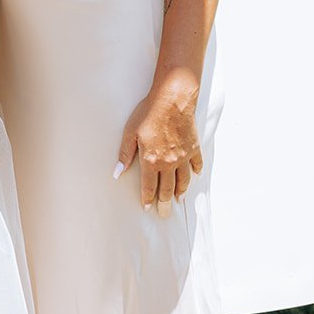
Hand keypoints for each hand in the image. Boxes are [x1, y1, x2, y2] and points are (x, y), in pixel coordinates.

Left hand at [115, 73, 203, 217]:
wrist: (173, 100)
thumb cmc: (149, 113)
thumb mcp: (130, 133)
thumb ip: (125, 154)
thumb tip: (117, 172)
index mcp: (152, 161)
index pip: (150, 186)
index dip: (148, 199)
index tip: (147, 207)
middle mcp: (170, 163)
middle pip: (167, 189)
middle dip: (164, 203)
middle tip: (164, 213)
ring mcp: (184, 157)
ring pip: (183, 181)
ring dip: (180, 192)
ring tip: (178, 200)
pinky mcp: (194, 148)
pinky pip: (196, 165)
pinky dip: (195, 172)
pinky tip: (194, 176)